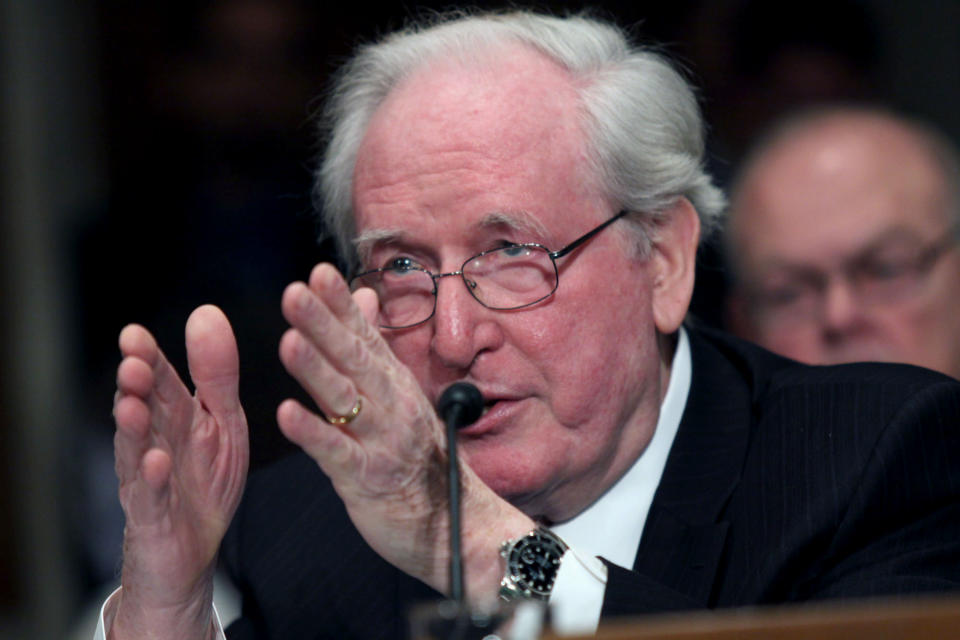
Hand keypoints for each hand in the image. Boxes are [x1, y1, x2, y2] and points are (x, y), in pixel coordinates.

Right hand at [111, 305, 247, 638]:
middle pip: (143, 409)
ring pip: (136, 449)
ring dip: (133, 427)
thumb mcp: (223, 423)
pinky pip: (151, 497)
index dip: (148, 357)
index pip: (160, 380)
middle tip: (132, 363)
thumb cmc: (205, 483)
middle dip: (136, 386)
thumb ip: (218, 375)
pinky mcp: (153, 517)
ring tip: (132, 405)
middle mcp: (155, 442)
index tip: (134, 334)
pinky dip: (152, 480)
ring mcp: (149, 479)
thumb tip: (206, 311)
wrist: (194, 552)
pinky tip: (156, 462)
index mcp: (176, 417)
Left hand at [276, 264, 533, 602]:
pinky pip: (338, 453)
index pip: (365, 335)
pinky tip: (288, 415)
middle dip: (324, 324)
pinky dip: (314, 434)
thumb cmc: (422, 458)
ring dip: (316, 370)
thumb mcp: (401, 395)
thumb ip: (376, 345)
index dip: (341, 305)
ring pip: (346, 398)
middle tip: (296, 293)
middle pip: (353, 358)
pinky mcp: (368, 478)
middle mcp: (391, 404)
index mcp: (394, 383)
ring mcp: (381, 440)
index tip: (318, 273)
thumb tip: (364, 294)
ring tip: (289, 341)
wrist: (458, 524)